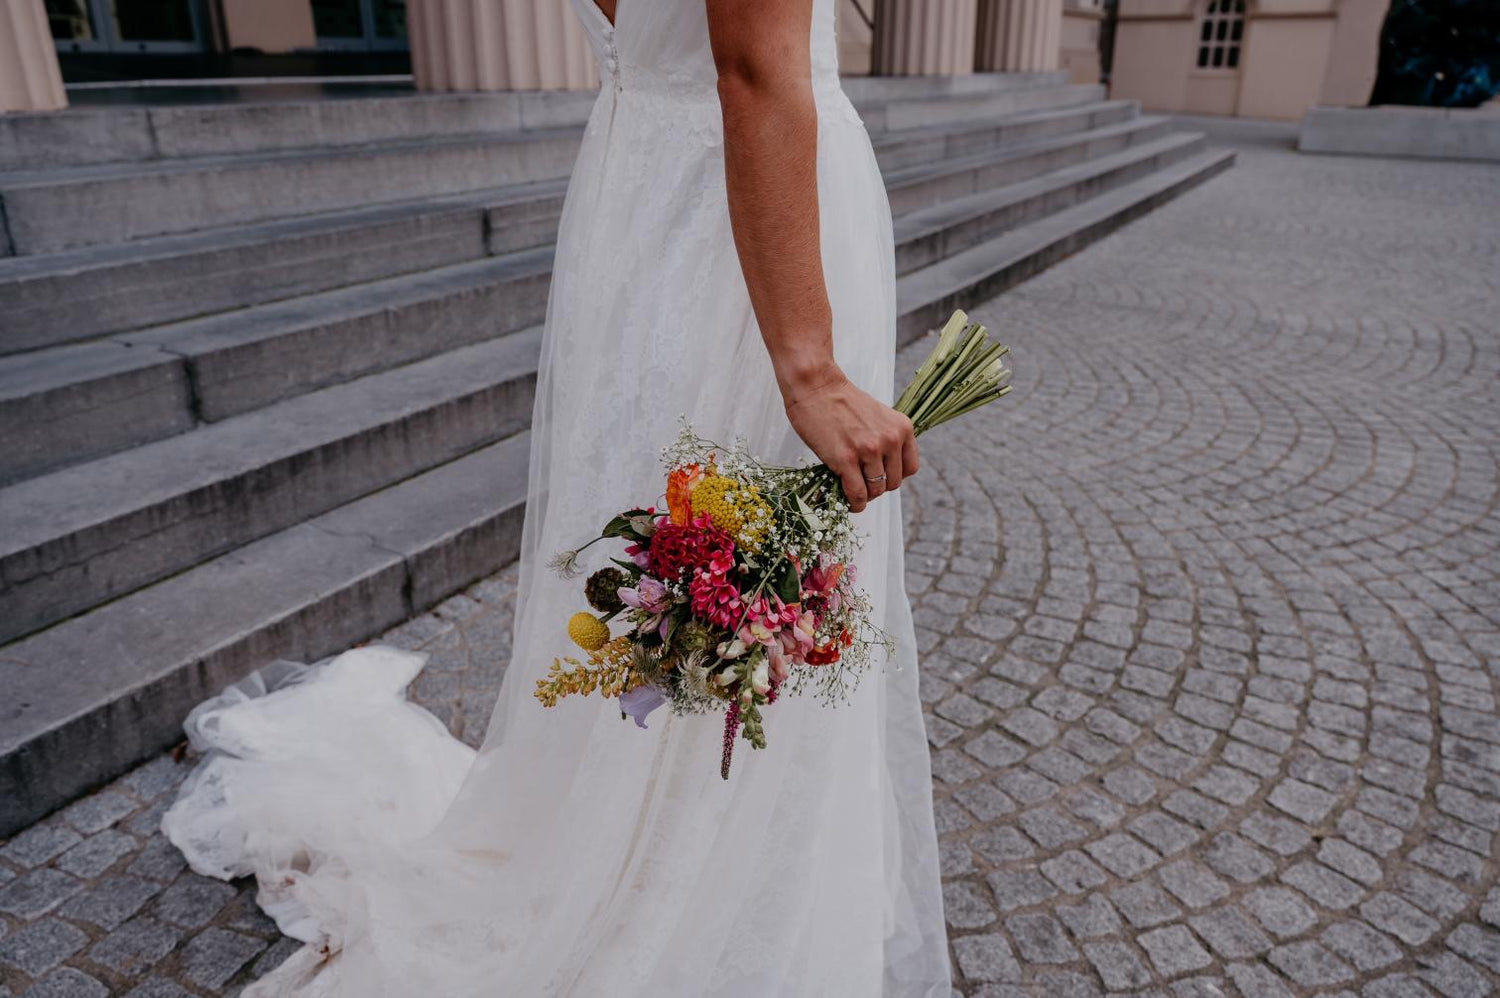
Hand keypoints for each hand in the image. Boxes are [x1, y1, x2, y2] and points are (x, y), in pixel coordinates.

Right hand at [781, 362, 919, 512]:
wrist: (816, 386)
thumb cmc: (841, 400)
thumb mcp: (879, 415)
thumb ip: (887, 438)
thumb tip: (884, 469)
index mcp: (902, 428)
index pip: (910, 468)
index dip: (894, 476)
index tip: (881, 476)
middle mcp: (890, 439)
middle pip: (893, 482)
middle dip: (878, 487)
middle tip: (862, 483)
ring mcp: (869, 450)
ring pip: (876, 490)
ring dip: (865, 496)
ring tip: (853, 491)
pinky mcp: (846, 459)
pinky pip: (857, 493)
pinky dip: (854, 503)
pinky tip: (849, 502)